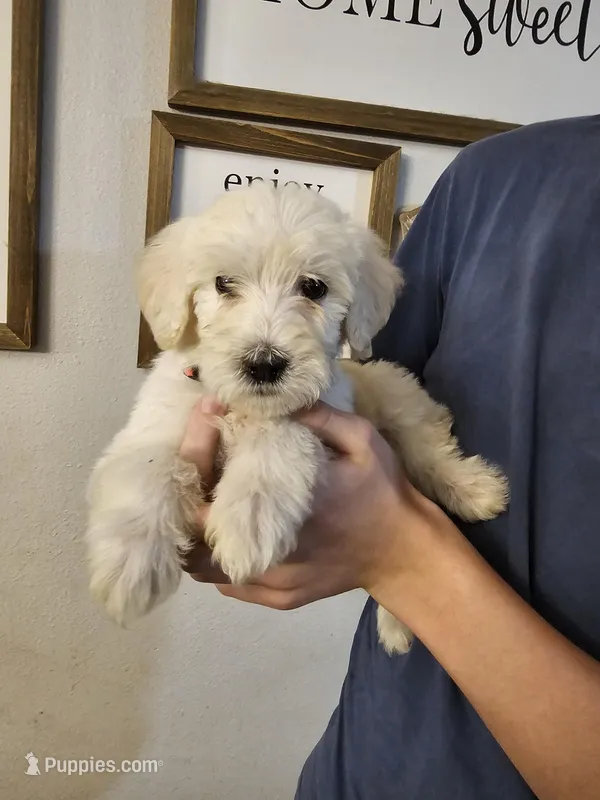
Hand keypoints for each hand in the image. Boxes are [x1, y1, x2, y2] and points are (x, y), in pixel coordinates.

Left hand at [180, 399, 439, 609]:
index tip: (205, 422)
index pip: (214, 491)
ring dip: (197, 534)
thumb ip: (321, 418)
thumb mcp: (363, 441)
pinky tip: (226, 534)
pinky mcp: (279, 598)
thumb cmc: (384, 493)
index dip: (196, 455)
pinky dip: (217, 560)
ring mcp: (273, 580)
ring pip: (205, 566)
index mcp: (288, 506)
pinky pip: (228, 584)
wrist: (406, 553)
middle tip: (197, 464)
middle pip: (197, 533)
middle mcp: (273, 550)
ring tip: (204, 499)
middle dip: (187, 496)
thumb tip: (276, 402)